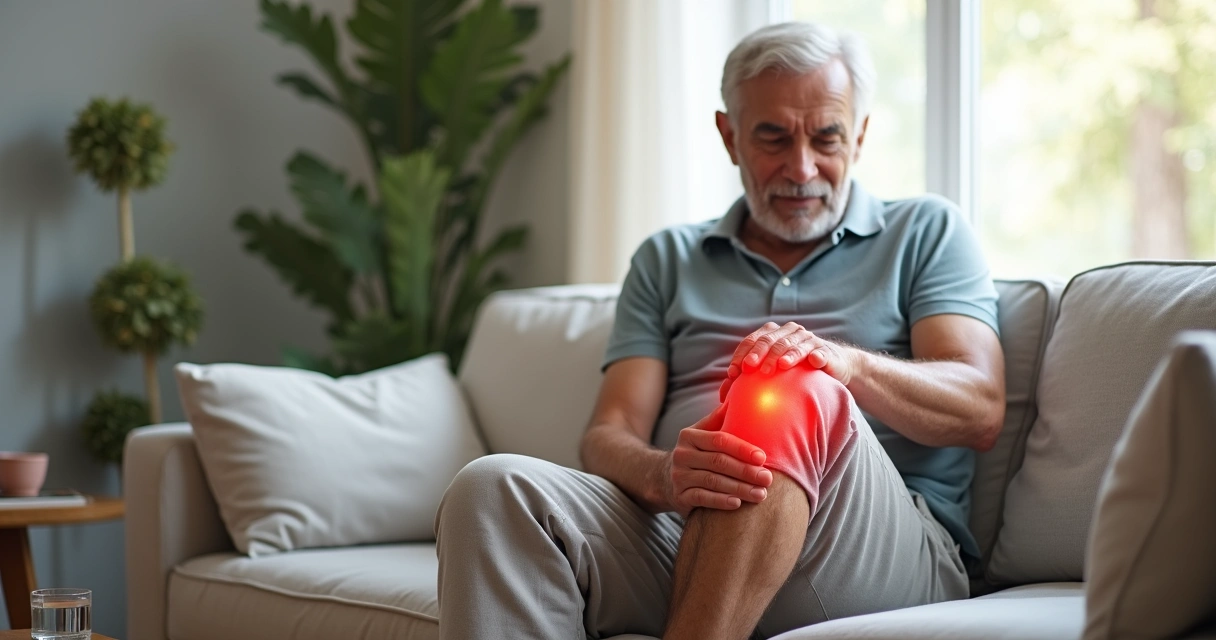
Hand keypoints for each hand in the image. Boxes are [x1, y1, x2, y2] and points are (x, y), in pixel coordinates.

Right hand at [662, 404, 773, 517]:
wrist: (664, 477)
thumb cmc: (696, 453)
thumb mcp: (702, 433)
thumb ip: (718, 419)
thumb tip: (737, 399)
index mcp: (689, 436)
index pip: (719, 440)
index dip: (742, 448)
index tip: (762, 457)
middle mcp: (682, 455)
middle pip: (718, 462)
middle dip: (746, 471)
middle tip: (767, 478)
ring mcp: (679, 476)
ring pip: (713, 482)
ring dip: (739, 488)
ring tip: (760, 494)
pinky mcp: (679, 496)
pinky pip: (702, 498)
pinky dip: (720, 501)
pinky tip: (737, 504)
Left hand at [719, 321, 857, 400]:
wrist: (832, 367)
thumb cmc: (796, 372)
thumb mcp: (772, 373)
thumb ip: (749, 379)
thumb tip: (723, 395)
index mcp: (773, 334)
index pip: (753, 340)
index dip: (742, 354)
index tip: (734, 372)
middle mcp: (790, 332)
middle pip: (771, 340)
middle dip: (760, 353)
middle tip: (751, 368)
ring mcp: (808, 340)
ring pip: (794, 343)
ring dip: (785, 354)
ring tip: (778, 366)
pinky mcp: (825, 351)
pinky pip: (819, 352)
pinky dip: (816, 356)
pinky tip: (812, 362)